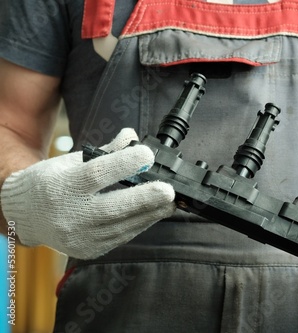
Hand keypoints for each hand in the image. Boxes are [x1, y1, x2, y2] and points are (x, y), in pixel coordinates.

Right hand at [1, 128, 175, 258]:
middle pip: (113, 208)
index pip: (96, 174)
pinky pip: (120, 237)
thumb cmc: (52, 183)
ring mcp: (80, 236)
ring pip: (121, 227)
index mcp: (64, 186)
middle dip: (145, 199)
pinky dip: (139, 224)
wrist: (25, 216)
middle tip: (169, 191)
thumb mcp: (72, 161)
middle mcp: (70, 215)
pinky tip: (152, 214)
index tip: (147, 155)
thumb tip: (132, 136)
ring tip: (169, 202)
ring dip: (150, 214)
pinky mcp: (90, 250)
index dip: (124, 164)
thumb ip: (106, 152)